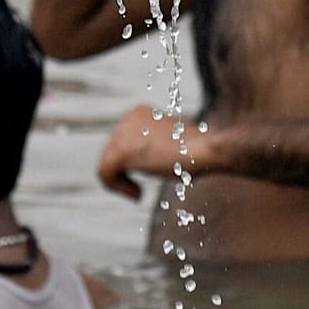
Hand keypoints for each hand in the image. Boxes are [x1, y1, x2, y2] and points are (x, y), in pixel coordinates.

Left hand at [96, 103, 215, 200]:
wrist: (203, 150)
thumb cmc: (195, 151)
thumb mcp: (169, 143)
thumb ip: (150, 146)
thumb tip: (139, 160)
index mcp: (138, 113)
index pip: (119, 143)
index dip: (129, 165)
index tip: (147, 175)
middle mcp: (127, 118)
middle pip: (109, 153)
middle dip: (123, 174)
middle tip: (140, 191)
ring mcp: (123, 133)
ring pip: (105, 164)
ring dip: (120, 183)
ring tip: (139, 193)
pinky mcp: (121, 151)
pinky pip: (104, 174)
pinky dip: (119, 188)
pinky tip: (138, 195)